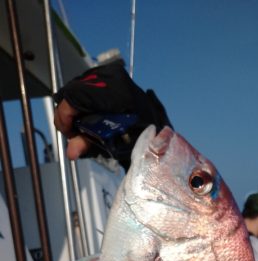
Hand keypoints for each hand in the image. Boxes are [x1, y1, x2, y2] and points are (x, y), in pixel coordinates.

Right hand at [52, 61, 171, 166]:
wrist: (158, 128)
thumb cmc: (140, 137)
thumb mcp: (114, 144)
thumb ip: (90, 144)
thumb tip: (71, 153)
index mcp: (114, 93)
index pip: (74, 96)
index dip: (64, 116)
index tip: (68, 133)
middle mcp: (113, 78)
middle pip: (74, 91)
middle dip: (69, 114)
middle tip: (75, 133)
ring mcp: (112, 74)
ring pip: (78, 87)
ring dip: (75, 108)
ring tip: (83, 126)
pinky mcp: (112, 75)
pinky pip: (88, 85)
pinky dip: (84, 102)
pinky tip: (90, 117)